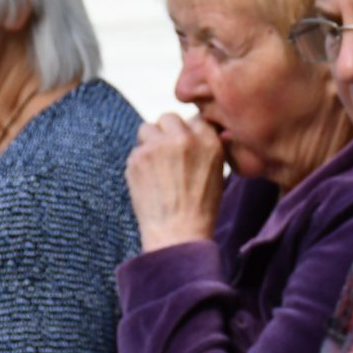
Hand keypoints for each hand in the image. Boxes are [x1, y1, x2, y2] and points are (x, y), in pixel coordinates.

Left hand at [128, 115, 226, 252]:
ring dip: (150, 142)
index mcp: (208, 141)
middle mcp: (183, 138)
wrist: (178, 234)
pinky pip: (136, 150)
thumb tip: (190, 129)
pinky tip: (149, 182)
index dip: (188, 133)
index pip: (195, 119)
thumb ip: (205, 146)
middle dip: (166, 132)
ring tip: (156, 167)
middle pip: (168, 118)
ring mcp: (157, 146)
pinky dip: (140, 163)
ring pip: (147, 129)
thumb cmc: (200, 208)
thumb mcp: (217, 172)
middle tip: (167, 154)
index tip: (185, 147)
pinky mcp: (137, 158)